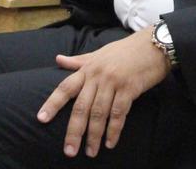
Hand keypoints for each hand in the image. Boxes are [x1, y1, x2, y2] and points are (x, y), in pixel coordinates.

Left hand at [37, 28, 170, 158]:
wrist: (154, 44)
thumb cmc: (126, 49)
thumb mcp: (100, 53)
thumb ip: (79, 61)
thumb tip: (58, 59)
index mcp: (88, 68)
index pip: (65, 87)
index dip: (52, 103)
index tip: (41, 119)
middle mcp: (98, 75)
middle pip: (81, 107)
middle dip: (74, 131)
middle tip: (69, 151)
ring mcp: (114, 82)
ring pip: (99, 113)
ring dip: (94, 135)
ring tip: (91, 152)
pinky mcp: (130, 88)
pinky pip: (119, 113)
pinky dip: (114, 130)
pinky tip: (110, 142)